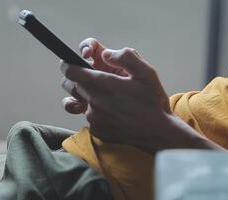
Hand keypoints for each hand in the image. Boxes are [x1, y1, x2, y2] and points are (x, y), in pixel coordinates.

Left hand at [60, 38, 222, 152]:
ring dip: (87, 95)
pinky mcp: (97, 130)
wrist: (158, 133)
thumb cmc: (153, 102)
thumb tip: (105, 54)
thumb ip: (125, 56)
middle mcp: (94, 102)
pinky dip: (96, 111)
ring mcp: (94, 118)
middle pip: (71, 85)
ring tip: (107, 96)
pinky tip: (113, 111)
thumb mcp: (146, 72)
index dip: (68, 63)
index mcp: (103, 84)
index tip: (73, 62)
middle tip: (97, 78)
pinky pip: (88, 116)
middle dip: (78, 78)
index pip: (70, 71)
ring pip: (79, 101)